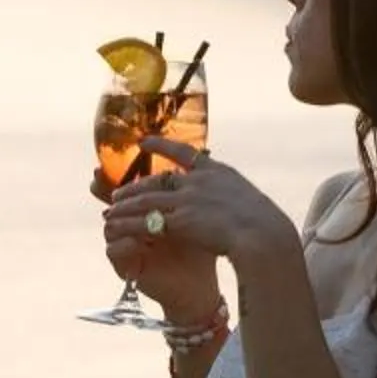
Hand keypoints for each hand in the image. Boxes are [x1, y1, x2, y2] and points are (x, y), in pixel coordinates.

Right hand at [92, 162, 222, 314]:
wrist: (199, 285)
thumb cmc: (201, 249)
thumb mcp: (197, 216)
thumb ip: (192, 191)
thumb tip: (204, 153)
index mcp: (148, 212)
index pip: (128, 189)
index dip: (116, 174)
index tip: (107, 162)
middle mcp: (133, 226)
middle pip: (113, 203)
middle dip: (107, 191)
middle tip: (98, 180)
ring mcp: (126, 245)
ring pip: (110, 225)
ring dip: (119, 219)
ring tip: (125, 214)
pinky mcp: (125, 265)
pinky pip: (114, 251)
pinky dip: (124, 244)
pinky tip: (136, 240)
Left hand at [99, 139, 293, 273]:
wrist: (264, 236)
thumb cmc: (267, 228)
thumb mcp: (253, 204)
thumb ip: (235, 201)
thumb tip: (236, 207)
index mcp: (220, 173)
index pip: (187, 153)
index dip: (163, 147)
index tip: (144, 141)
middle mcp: (200, 181)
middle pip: (159, 180)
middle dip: (136, 186)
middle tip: (117, 192)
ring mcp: (189, 198)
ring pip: (147, 199)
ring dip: (126, 204)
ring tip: (109, 209)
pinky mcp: (180, 219)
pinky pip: (146, 220)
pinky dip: (128, 223)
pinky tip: (115, 226)